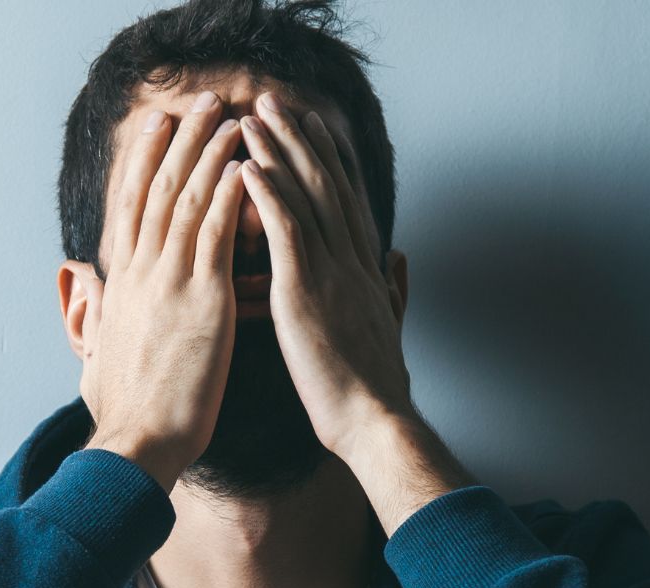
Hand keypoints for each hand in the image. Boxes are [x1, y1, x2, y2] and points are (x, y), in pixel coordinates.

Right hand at [77, 91, 248, 490]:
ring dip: (209, 154)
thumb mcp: (98, 355)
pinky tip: (245, 165)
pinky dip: (230, 195)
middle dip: (179, 141)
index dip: (143, 163)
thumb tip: (89, 301)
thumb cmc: (126, 412)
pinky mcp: (203, 300)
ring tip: (229, 117)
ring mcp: (170, 284)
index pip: (129, 209)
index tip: (157, 129)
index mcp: (121, 286)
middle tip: (199, 104)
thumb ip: (97, 319)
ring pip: (187, 201)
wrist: (137, 442)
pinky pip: (217, 234)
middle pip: (157, 190)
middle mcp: (140, 275)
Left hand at [235, 92, 415, 456]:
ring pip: (304, 199)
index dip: (328, 159)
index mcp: (365, 269)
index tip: (313, 126)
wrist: (375, 421)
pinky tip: (249, 168)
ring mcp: (331, 273)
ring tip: (254, 118)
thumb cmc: (375, 386)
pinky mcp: (306, 293)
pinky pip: (286, 234)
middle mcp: (351, 260)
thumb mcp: (389, 327)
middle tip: (275, 103)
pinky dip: (268, 197)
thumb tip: (400, 259)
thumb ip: (394, 287)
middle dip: (300, 140)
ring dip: (278, 153)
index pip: (344, 200)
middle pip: (325, 185)